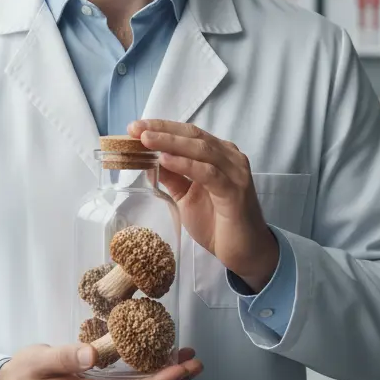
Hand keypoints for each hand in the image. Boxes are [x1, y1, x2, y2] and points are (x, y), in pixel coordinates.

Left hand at [128, 120, 278, 291]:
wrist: (244, 252)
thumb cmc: (218, 224)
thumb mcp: (187, 197)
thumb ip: (173, 178)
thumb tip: (149, 161)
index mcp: (219, 155)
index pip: (189, 134)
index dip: (162, 127)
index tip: (135, 127)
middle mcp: (229, 158)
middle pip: (194, 136)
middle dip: (162, 130)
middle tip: (135, 129)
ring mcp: (235, 173)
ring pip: (201, 149)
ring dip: (171, 143)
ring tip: (145, 140)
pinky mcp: (235, 191)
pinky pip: (208, 173)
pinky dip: (186, 165)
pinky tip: (166, 160)